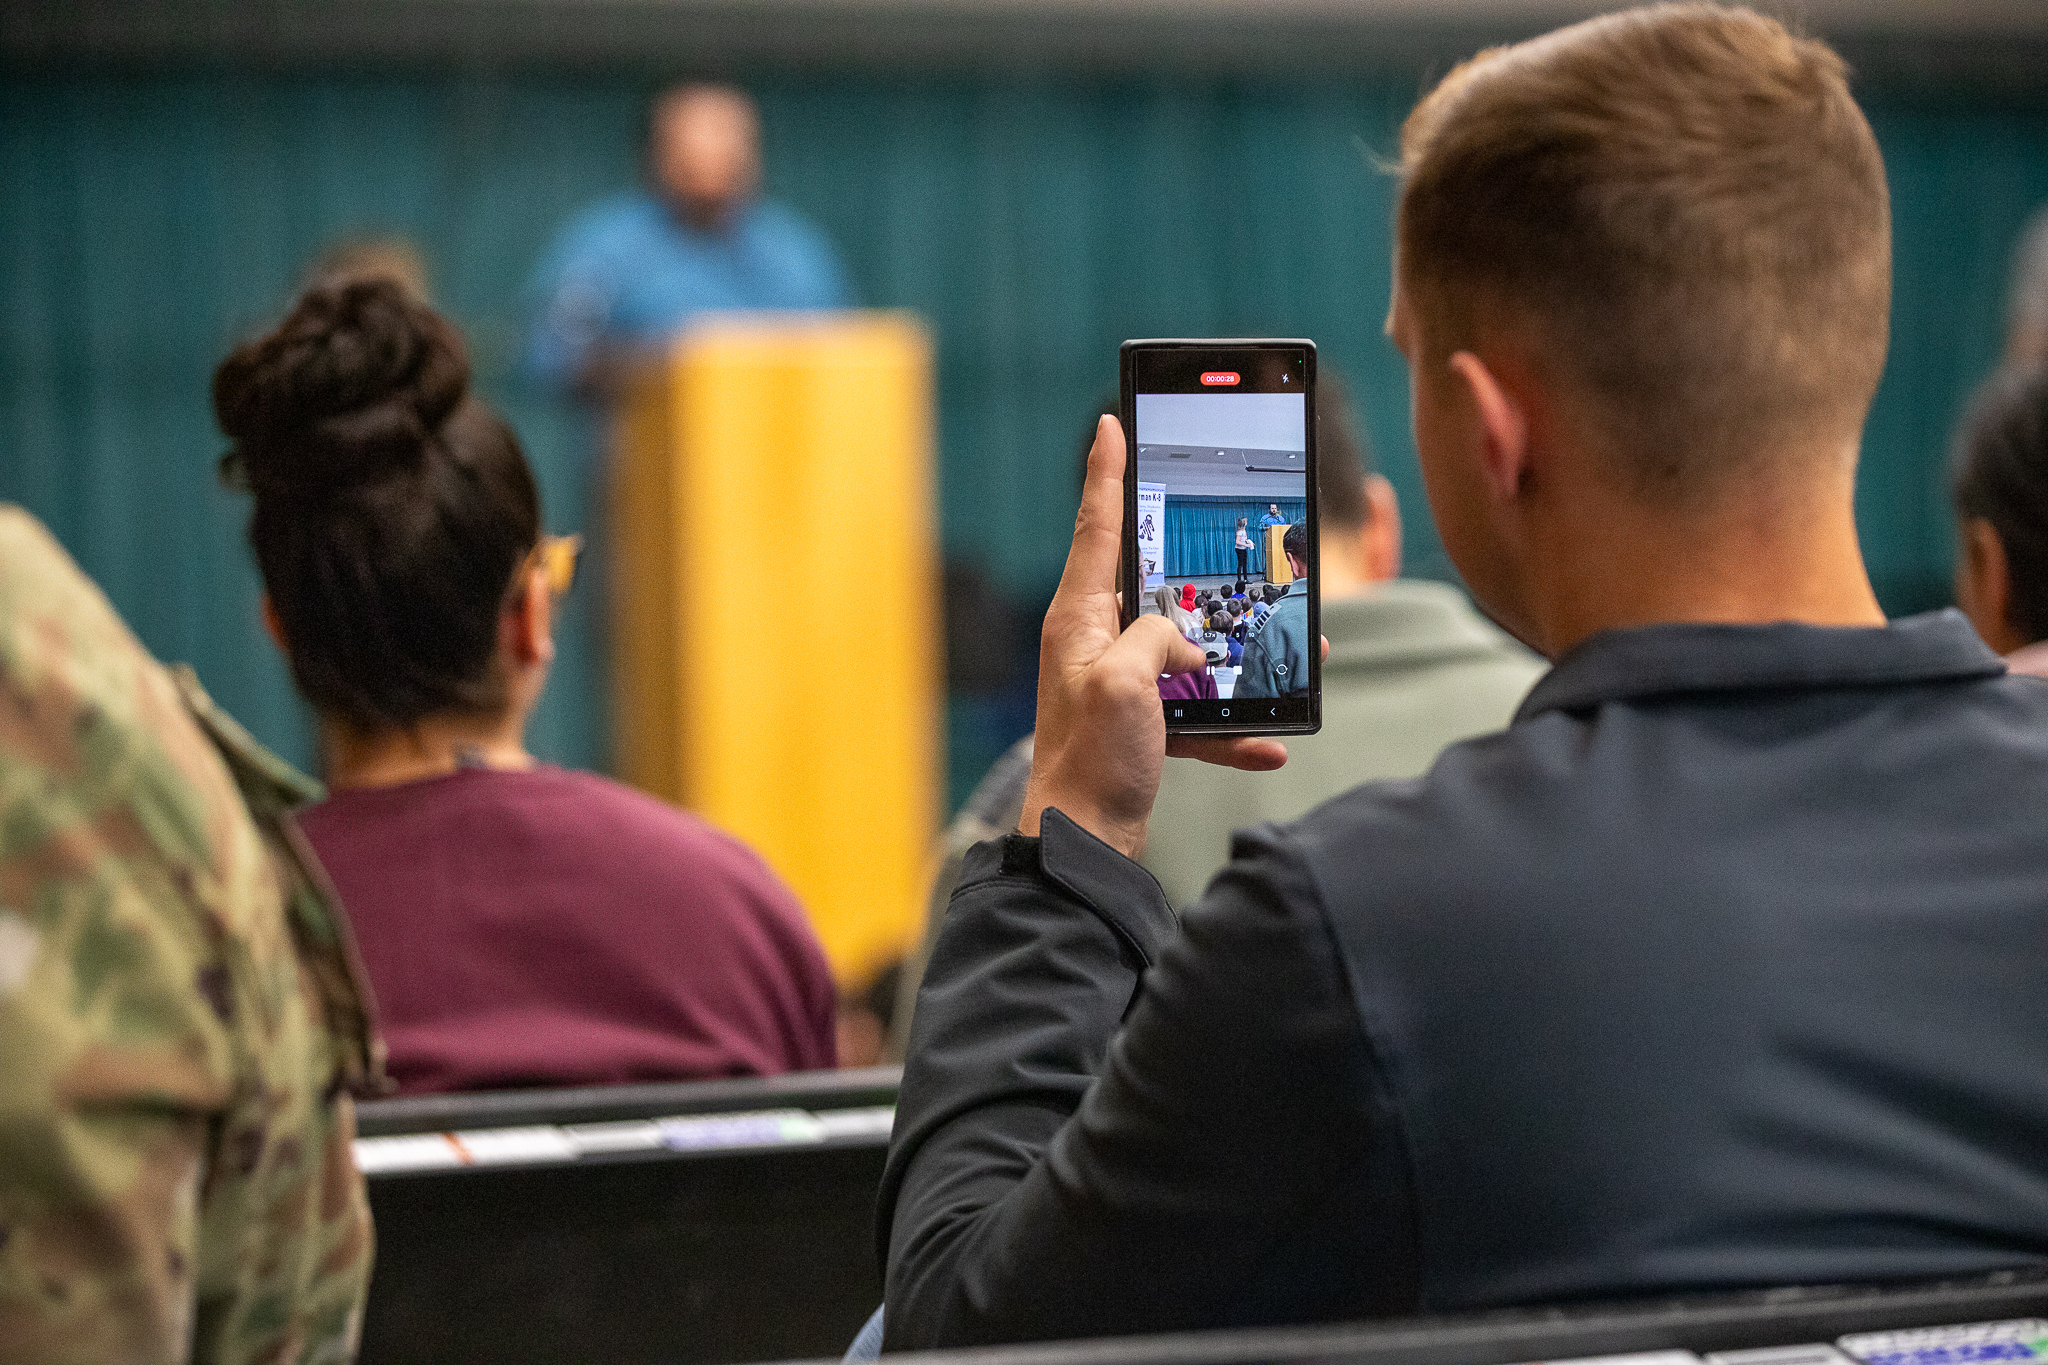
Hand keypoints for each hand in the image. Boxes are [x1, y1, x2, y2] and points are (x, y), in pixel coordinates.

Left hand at [1020, 416, 1287, 856]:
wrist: (1085, 845)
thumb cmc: (1090, 763)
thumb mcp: (1125, 681)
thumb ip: (1158, 635)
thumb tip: (1184, 641)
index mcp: (1079, 618)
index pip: (1098, 526)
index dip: (1106, 471)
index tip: (1111, 422)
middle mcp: (1096, 641)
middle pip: (1160, 584)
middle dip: (1211, 574)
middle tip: (1246, 546)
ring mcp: (1121, 682)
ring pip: (1193, 648)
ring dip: (1241, 656)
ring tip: (1297, 650)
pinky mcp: (1144, 724)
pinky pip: (1200, 711)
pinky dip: (1235, 726)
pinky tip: (1271, 742)